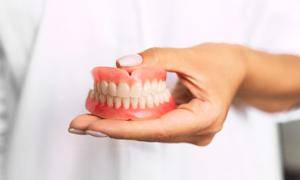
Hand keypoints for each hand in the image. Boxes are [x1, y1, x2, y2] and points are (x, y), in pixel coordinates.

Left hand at [69, 43, 246, 145]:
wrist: (236, 69)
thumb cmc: (220, 63)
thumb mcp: (189, 56)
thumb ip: (155, 58)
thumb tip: (121, 65)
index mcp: (205, 118)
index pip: (158, 129)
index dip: (123, 128)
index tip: (93, 126)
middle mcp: (197, 132)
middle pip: (149, 133)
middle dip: (112, 128)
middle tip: (79, 123)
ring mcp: (190, 132)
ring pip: (149, 131)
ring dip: (119, 124)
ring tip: (88, 118)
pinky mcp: (182, 126)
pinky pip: (154, 125)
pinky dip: (132, 119)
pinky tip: (111, 114)